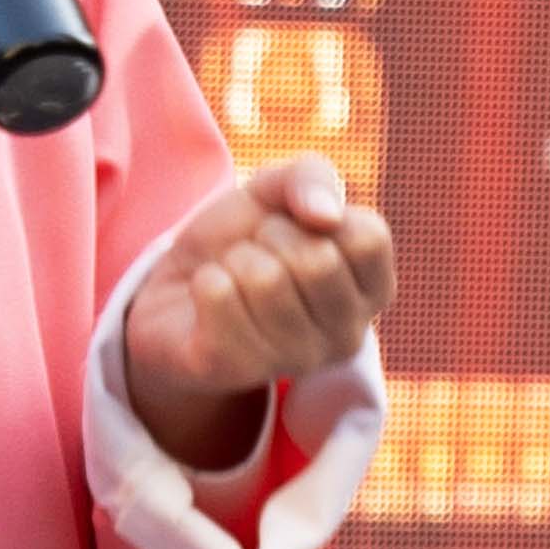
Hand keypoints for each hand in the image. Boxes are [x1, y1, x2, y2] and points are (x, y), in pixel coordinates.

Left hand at [119, 155, 396, 466]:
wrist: (177, 290)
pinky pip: (218, 297)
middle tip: (256, 254)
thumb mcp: (278, 190)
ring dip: (235, 262)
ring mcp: (295, 362)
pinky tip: (209, 303)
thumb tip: (325, 215)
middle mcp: (346, 337)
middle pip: (317, 261)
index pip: (369, 239)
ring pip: (264, 279)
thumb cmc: (245, 240)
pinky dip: (204, 282)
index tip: (297, 228)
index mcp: (372, 292)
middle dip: (270, 237)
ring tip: (233, 279)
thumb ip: (312, 178)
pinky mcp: (236, 370)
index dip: (317, 216)